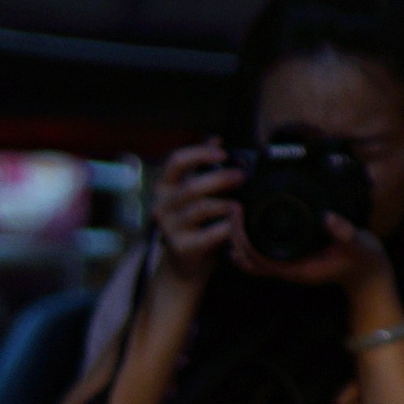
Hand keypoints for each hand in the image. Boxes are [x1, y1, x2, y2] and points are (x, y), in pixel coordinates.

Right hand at [150, 140, 241, 282]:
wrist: (185, 265)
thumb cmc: (196, 223)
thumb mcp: (196, 193)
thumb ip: (204, 168)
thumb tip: (216, 139)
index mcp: (165, 187)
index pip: (176, 161)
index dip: (199, 153)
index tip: (223, 152)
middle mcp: (162, 205)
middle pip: (192, 186)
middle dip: (220, 179)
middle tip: (241, 176)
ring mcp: (170, 227)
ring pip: (201, 209)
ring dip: (225, 204)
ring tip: (239, 205)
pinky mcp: (182, 248)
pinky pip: (208, 235)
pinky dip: (226, 228)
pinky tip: (235, 226)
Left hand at [233, 208, 393, 293]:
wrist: (369, 276)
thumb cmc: (363, 261)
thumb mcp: (358, 244)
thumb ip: (344, 232)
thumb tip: (327, 216)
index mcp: (299, 269)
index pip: (259, 258)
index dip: (243, 239)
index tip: (238, 214)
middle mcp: (288, 270)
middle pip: (248, 259)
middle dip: (234, 236)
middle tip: (230, 208)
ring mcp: (288, 266)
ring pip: (252, 259)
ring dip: (238, 240)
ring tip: (232, 214)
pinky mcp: (291, 260)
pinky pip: (262, 254)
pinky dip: (249, 242)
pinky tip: (245, 226)